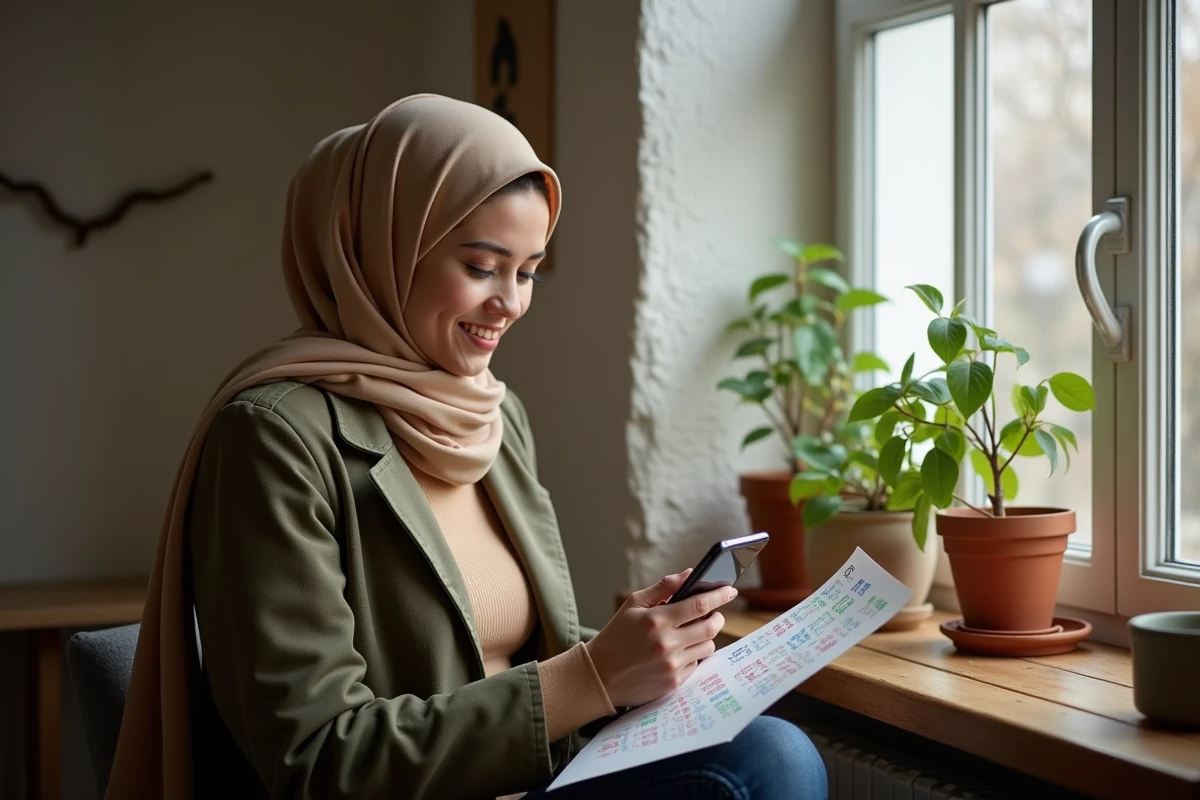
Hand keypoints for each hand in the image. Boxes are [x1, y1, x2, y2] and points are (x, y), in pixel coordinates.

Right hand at [584, 570, 737, 708]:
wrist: (600, 675)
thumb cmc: (616, 635)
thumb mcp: (633, 604)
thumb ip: (664, 587)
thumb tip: (690, 574)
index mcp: (657, 620)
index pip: (699, 604)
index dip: (719, 595)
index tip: (730, 589)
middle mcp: (667, 643)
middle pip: (711, 627)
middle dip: (717, 617)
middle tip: (714, 614)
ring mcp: (672, 665)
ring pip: (707, 646)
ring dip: (705, 637)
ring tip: (691, 633)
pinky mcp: (674, 683)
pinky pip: (696, 664)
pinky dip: (693, 655)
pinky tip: (678, 651)